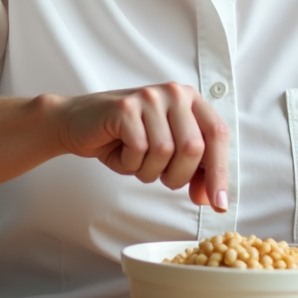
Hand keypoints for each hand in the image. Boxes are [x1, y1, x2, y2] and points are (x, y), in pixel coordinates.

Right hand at [52, 82, 229, 211]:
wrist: (78, 124)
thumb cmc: (126, 139)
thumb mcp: (166, 154)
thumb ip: (194, 170)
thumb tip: (214, 199)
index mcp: (191, 100)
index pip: (217, 135)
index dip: (219, 172)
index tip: (218, 204)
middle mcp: (174, 93)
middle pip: (193, 147)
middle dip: (178, 175)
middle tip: (160, 176)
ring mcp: (149, 97)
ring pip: (165, 151)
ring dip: (149, 170)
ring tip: (136, 159)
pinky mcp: (125, 108)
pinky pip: (139, 150)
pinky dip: (129, 163)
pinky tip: (120, 151)